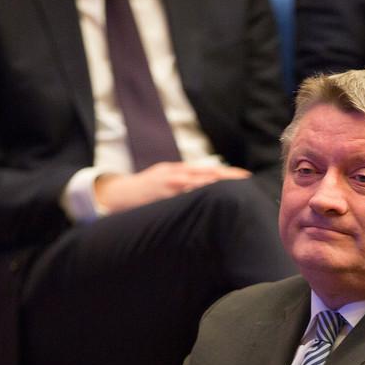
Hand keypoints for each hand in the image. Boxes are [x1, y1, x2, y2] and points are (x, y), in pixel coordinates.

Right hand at [94, 162, 250, 212]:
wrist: (117, 193)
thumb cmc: (144, 192)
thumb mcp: (164, 184)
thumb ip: (182, 187)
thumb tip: (204, 194)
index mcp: (178, 171)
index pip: (208, 170)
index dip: (227, 173)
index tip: (246, 177)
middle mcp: (176, 172)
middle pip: (208, 172)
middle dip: (228, 176)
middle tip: (247, 180)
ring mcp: (169, 180)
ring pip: (198, 179)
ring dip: (216, 182)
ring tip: (234, 187)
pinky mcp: (161, 190)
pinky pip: (183, 190)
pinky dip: (197, 191)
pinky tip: (210, 194)